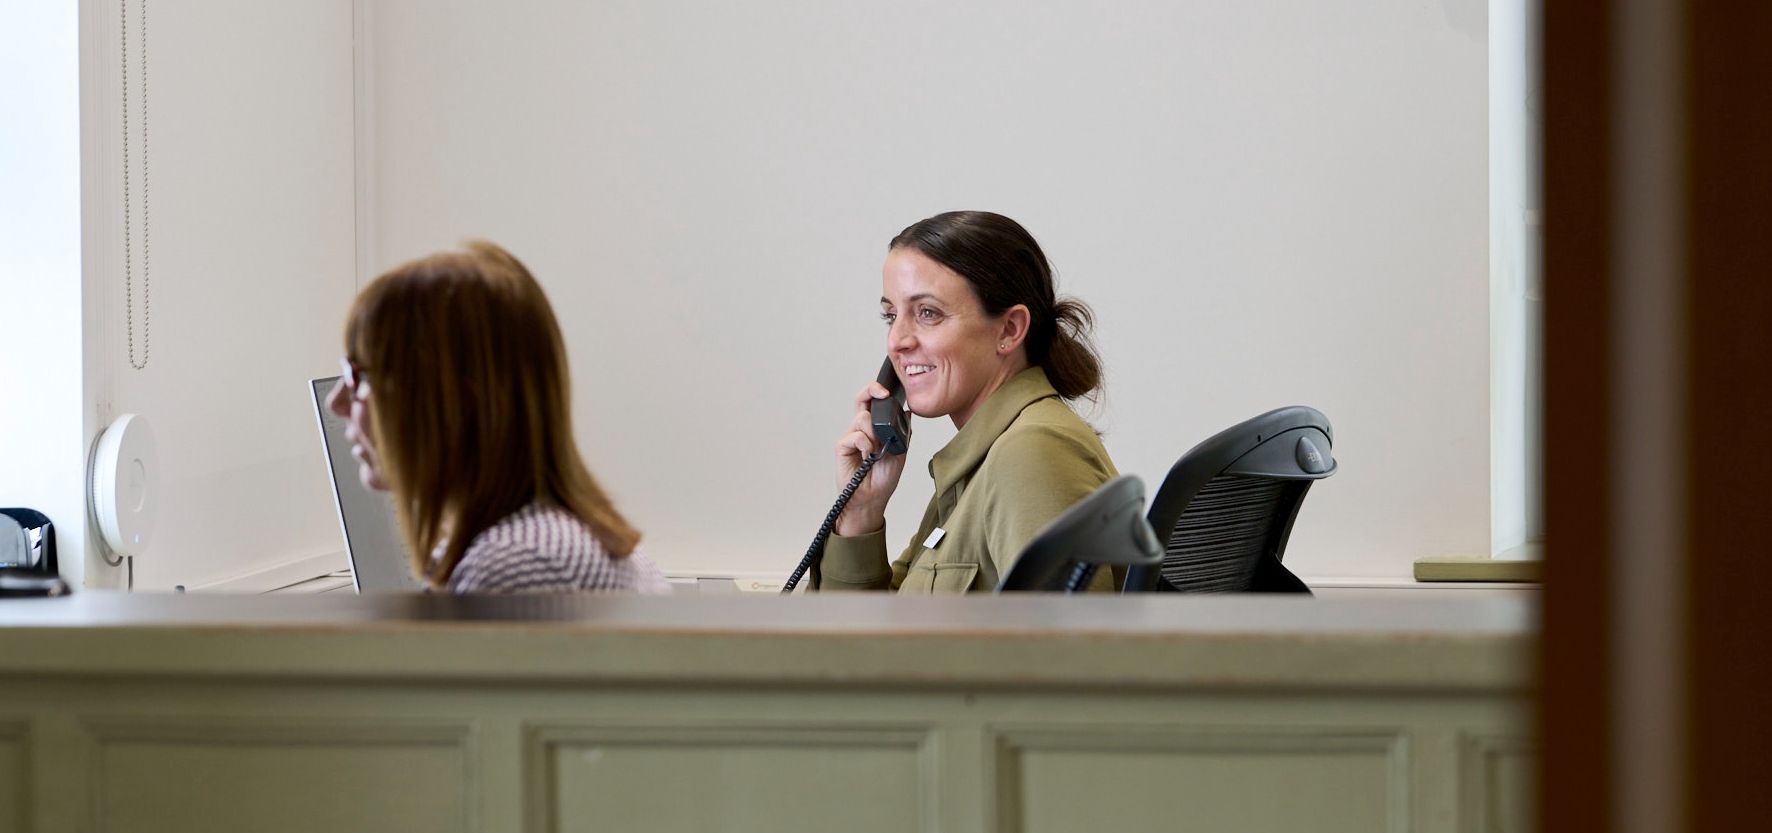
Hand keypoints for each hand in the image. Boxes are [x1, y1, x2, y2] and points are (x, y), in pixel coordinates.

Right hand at [832, 380, 908, 535]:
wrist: (872, 498)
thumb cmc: (883, 478)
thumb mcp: (900, 452)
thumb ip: (902, 432)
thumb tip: (908, 413)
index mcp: (874, 428)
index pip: (872, 403)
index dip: (877, 391)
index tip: (887, 391)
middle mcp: (860, 429)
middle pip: (861, 400)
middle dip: (871, 391)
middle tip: (882, 394)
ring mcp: (850, 437)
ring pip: (862, 418)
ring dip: (875, 434)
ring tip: (877, 451)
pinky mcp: (842, 447)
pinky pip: (856, 436)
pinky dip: (866, 445)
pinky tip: (868, 457)